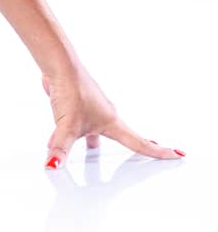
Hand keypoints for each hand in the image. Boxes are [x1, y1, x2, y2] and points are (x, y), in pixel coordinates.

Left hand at [40, 66, 184, 168]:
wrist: (59, 66)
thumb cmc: (71, 91)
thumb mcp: (67, 126)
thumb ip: (60, 147)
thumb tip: (53, 165)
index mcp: (112, 123)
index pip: (139, 143)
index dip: (158, 152)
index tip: (176, 154)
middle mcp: (106, 115)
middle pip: (125, 135)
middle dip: (138, 145)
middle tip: (153, 149)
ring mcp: (93, 108)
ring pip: (100, 129)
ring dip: (100, 140)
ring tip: (94, 150)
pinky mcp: (79, 103)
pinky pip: (83, 121)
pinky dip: (80, 130)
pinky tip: (66, 133)